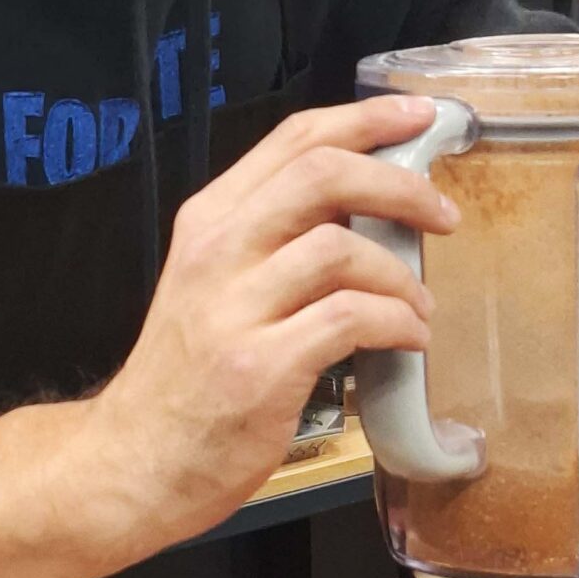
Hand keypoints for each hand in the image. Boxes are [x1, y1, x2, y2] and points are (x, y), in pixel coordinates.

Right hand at [80, 96, 451, 549]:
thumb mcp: (213, 283)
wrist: (135, 460)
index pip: (294, 140)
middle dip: (400, 186)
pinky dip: (396, 324)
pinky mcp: (259, 367)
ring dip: (401, 276)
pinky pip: (350, 320)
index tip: (419, 117)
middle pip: (322, 175)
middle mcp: (217, 252)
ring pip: (342, 249)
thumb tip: (363, 206)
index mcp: (210, 220)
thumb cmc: (188, 376)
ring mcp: (234, 309)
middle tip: (443, 215)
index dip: (365, 119)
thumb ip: (272, 239)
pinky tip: (407, 340)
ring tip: (418, 307)